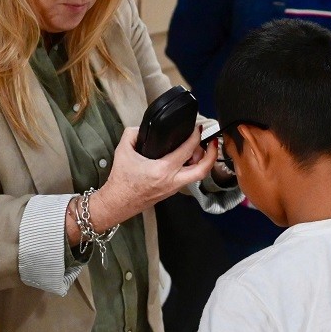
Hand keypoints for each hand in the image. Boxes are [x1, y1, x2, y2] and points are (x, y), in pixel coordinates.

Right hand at [89, 126, 216, 229]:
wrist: (117, 203)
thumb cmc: (121, 182)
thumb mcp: (122, 151)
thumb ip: (132, 134)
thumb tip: (140, 128)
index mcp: (162, 170)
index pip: (187, 151)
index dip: (195, 137)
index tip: (198, 128)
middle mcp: (172, 181)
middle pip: (202, 169)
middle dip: (212, 154)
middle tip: (213, 142)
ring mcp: (174, 188)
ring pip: (198, 176)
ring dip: (203, 161)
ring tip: (200, 148)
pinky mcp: (172, 191)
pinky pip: (189, 178)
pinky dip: (193, 168)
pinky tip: (188, 159)